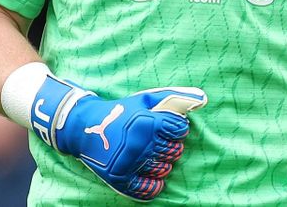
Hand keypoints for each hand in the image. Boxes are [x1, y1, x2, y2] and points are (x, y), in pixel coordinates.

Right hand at [29, 75, 206, 200]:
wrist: (84, 128)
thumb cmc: (120, 111)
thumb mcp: (145, 100)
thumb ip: (174, 97)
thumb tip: (202, 98)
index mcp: (146, 122)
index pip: (179, 130)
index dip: (178, 130)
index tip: (171, 130)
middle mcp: (140, 143)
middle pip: (174, 152)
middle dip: (172, 147)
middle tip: (160, 144)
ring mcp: (130, 162)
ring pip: (164, 170)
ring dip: (163, 164)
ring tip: (153, 156)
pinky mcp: (121, 178)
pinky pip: (148, 189)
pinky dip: (154, 185)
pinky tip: (152, 177)